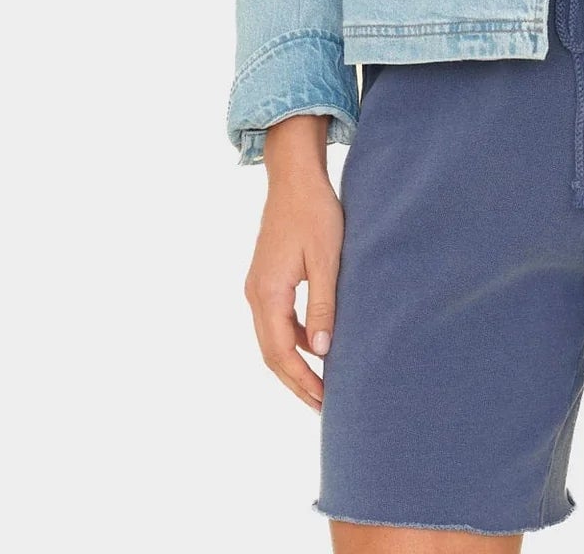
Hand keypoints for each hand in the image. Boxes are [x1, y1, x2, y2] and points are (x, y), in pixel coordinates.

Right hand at [243, 120, 344, 410]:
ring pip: (273, 339)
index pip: (282, 353)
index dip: (302, 381)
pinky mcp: (267, 279)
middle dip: (296, 382)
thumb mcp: (327, 260)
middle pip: (272, 353)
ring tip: (322, 384)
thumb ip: (324, 305)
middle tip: (323, 406)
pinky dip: (295, 340)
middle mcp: (256, 295)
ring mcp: (258, 288)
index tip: (324, 402)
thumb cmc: (315, 213)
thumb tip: (323, 352)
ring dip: (295, 363)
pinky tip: (319, 346)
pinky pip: (277, 321)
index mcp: (267, 294)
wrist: (294, 177)